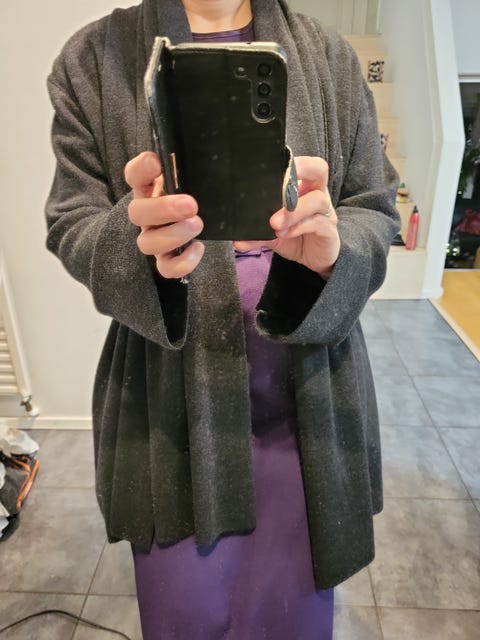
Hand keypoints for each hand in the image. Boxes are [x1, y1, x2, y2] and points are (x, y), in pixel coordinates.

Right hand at [125, 151, 204, 278]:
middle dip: (162, 209)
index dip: (141, 169)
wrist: (202, 216)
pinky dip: (182, 262)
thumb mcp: (199, 178)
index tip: (157, 162)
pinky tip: (199, 247)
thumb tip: (223, 174)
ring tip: (198, 225)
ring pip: (146, 243)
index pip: (134, 174)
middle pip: (136, 213)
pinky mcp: (166, 259)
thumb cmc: (198, 192)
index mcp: (150, 187)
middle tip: (191, 205)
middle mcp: (147, 213)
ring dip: (172, 235)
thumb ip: (204, 172)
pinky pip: (166, 268)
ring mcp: (153, 238)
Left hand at [234, 156, 339, 278]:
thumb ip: (258, 233)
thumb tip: (238, 239)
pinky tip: (285, 234)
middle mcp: (318, 194)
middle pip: (319, 169)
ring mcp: (326, 212)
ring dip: (294, 211)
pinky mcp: (329, 230)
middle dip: (303, 168)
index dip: (291, 161)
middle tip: (282, 182)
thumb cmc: (296, 237)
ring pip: (317, 200)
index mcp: (304, 188)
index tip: (271, 166)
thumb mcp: (273, 234)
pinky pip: (317, 223)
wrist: (315, 259)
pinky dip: (298, 227)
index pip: (302, 164)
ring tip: (275, 224)